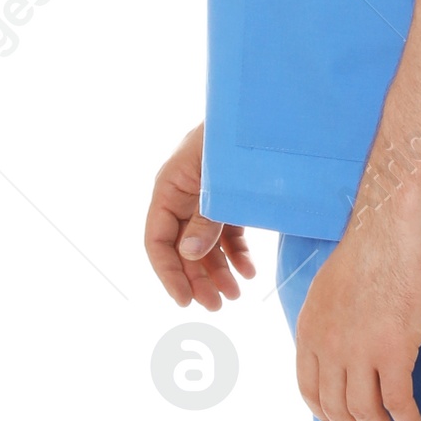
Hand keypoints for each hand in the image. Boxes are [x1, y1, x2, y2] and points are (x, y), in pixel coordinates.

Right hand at [143, 123, 254, 311]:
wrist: (263, 114)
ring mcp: (205, 198)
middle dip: (197, 279)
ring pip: (204, 244)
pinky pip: (226, 233)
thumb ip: (205, 219)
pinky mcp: (227, 198)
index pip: (157, 240)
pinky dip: (236, 254)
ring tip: (235, 295)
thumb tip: (189, 256)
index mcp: (169, 188)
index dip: (168, 273)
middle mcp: (183, 196)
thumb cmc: (234, 141)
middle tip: (217, 306)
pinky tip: (250, 271)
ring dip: (218, 272)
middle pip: (182, 248)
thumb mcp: (218, 182)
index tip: (184, 300)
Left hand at [296, 190, 420, 420]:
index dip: (325, 415)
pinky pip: (398, 401)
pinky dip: (407, 419)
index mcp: (309, 332)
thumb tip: (339, 347)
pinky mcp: (394, 351)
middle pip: (335, 408)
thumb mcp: (328, 290)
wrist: (391, 230)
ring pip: (364, 412)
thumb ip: (328, 324)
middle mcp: (328, 348)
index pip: (309, 390)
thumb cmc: (369, 251)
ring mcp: (359, 352)